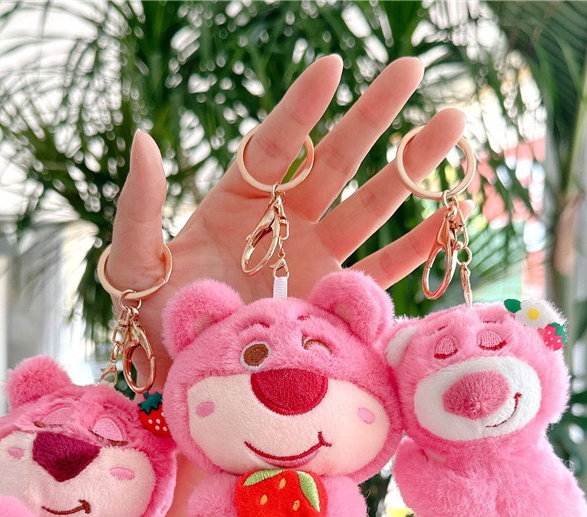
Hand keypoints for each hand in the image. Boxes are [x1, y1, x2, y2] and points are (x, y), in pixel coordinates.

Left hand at [107, 54, 465, 385]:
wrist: (184, 379)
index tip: (333, 67)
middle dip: (373, 117)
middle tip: (412, 70)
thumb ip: (140, 207)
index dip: (302, 110)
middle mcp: (283, 225)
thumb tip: (143, 140)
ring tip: (452, 125)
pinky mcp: (334, 301)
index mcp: (236, 203)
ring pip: (370, 206)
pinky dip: (417, 245)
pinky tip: (452, 215)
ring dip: (410, 167)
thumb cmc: (154, 321)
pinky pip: (383, 269)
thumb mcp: (134, 263)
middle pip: (334, 162)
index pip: (274, 147)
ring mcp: (313, 262)